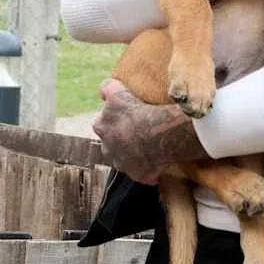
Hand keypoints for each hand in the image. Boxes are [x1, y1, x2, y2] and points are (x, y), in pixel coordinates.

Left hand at [92, 79, 208, 184]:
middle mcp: (108, 146)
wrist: (157, 134)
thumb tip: (103, 90)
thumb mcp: (117, 92)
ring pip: (126, 159)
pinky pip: (145, 175)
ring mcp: (123, 163)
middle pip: (111, 142)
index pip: (102, 121)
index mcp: (102, 125)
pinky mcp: (139, 174)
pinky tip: (161, 164)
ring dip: (134, 155)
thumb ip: (107, 88)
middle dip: (121, 138)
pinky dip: (151, 171)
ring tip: (150, 148)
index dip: (114, 118)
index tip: (125, 116)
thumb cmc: (139, 110)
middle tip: (139, 131)